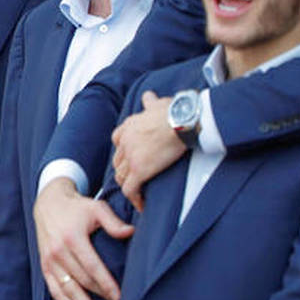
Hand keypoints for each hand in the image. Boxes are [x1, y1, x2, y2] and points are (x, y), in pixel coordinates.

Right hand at [33, 179, 131, 299]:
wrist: (48, 202)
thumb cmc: (77, 206)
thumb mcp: (96, 208)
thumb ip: (113, 222)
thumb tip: (131, 233)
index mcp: (72, 238)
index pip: (92, 267)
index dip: (106, 284)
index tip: (120, 297)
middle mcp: (58, 251)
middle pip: (82, 280)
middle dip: (100, 296)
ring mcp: (49, 259)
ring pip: (68, 289)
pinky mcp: (44, 265)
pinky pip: (54, 289)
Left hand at [111, 91, 184, 211]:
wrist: (182, 121)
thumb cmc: (174, 111)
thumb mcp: (158, 103)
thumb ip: (150, 102)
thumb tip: (148, 95)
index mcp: (128, 126)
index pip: (117, 142)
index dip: (124, 152)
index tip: (132, 159)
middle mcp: (125, 141)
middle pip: (118, 161)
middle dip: (125, 171)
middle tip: (136, 180)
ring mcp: (131, 157)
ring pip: (121, 176)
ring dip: (129, 185)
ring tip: (139, 194)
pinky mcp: (139, 170)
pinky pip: (130, 189)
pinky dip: (134, 198)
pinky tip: (141, 205)